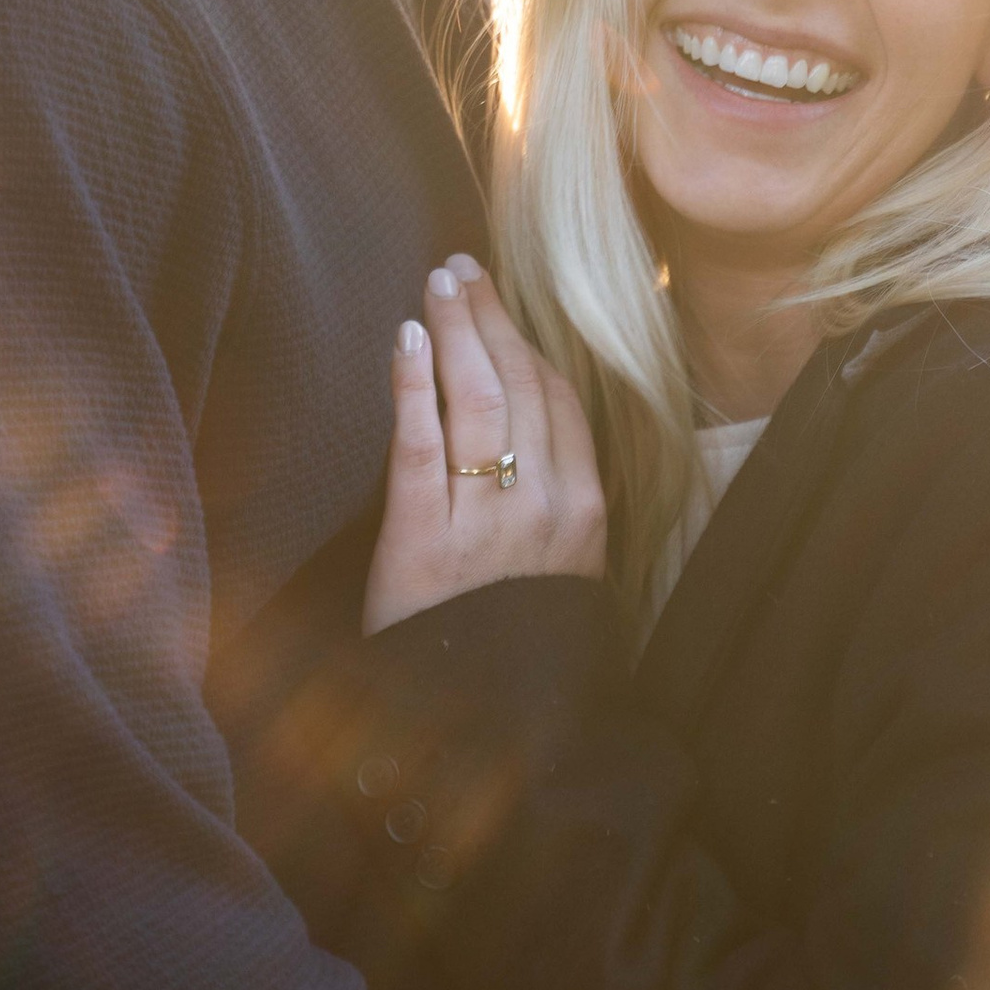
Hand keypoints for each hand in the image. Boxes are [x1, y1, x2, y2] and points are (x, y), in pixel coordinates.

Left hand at [363, 257, 607, 635]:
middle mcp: (541, 507)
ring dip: (454, 331)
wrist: (483, 720)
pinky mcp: (424, 542)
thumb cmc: (515, 639)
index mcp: (582, 509)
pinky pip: (419, 447)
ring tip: (435, 286)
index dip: (526, 339)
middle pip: (517, 384)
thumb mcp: (561, 567)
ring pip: (474, 401)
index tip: (499, 298)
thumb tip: (526, 416)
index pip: (557, 398)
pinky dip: (413, 386)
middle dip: (488, 317)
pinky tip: (408, 339)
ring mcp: (484, 523)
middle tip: (459, 268)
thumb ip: (552, 495)